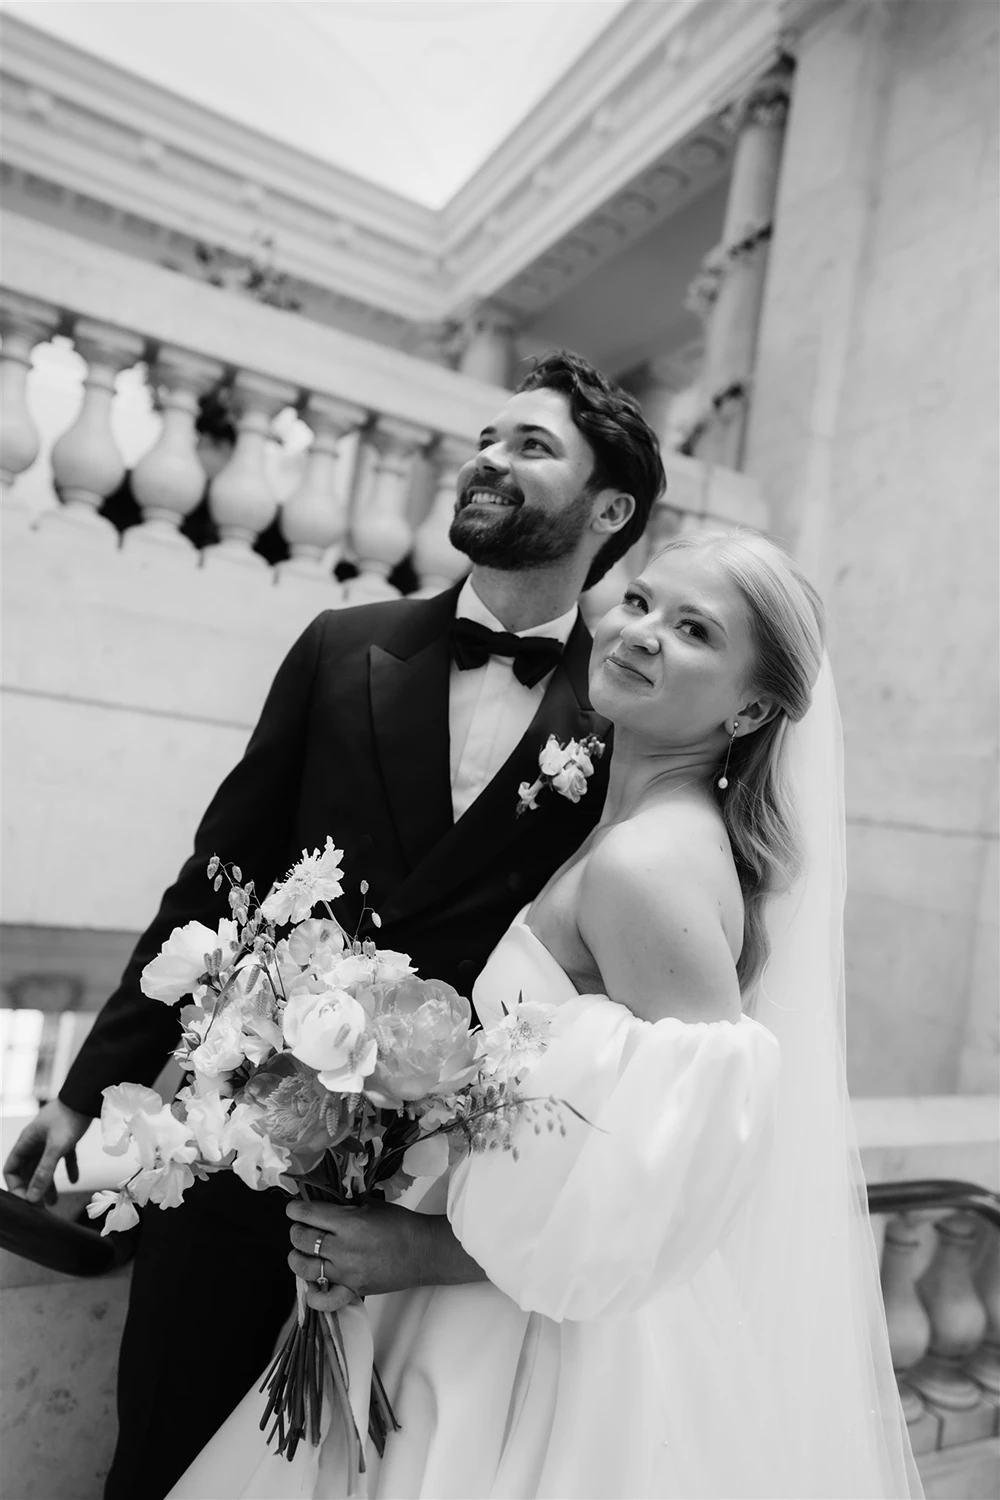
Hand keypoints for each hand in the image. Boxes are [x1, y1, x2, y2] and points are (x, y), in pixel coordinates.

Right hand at [3, 1099, 90, 1203]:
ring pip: (45, 1167)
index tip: (25, 1201)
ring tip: (53, 1203)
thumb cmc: (68, 1117)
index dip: (15, 1186)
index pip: (11, 1169)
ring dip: (48, 1184)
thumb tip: (32, 1197)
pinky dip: (68, 1169)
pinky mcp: (66, 1137)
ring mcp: (50, 1139)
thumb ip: (44, 1172)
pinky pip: (63, 1158)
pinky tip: (75, 1180)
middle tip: (39, 1208)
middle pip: (28, 1170)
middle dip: (32, 1189)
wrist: (87, 1096)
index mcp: (26, 1142)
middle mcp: (35, 1141)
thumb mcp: (56, 1147)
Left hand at [287, 1197, 484, 1313]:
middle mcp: (343, 1248)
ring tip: (299, 1253)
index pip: (308, 1214)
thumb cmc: (400, 1224)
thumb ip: (347, 1206)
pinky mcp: (353, 1290)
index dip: (295, 1209)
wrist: (423, 1252)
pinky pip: (325, 1300)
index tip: (293, 1208)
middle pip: (302, 1240)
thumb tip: (327, 1204)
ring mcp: (346, 1273)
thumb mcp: (372, 1204)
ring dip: (296, 1258)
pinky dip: (312, 1295)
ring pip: (305, 1268)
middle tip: (300, 1227)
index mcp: (348, 1222)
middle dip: (296, 1231)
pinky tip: (311, 1284)